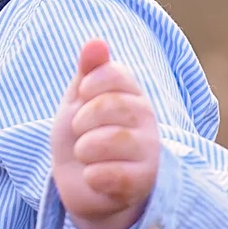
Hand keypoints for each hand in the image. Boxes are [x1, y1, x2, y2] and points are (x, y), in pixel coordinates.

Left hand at [51, 39, 158, 228]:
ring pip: (112, 140)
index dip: (90, 85)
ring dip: (85, 149)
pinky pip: (112, 174)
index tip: (82, 97)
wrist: (83, 187)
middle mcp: (147, 120)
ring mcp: (149, 152)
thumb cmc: (82, 137)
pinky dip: (92, 176)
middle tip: (81, 133)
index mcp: (132, 94)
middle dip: (82, 120)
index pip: (115, 74)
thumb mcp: (78, 100)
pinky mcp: (143, 182)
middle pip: (111, 105)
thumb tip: (96, 41)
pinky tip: (94, 177)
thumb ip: (88, 71)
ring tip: (86, 155)